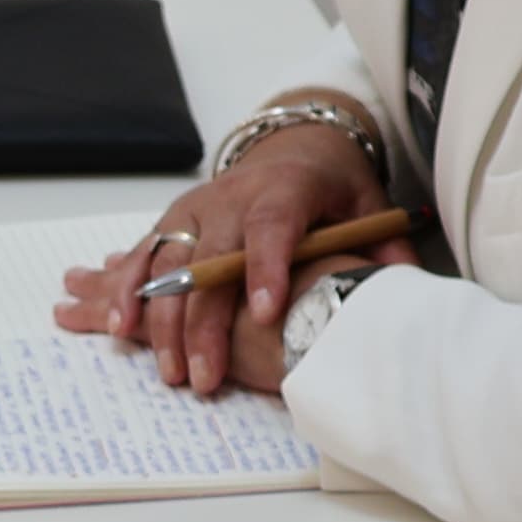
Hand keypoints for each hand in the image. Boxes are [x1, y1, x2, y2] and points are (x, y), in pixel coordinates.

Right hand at [51, 123, 405, 396]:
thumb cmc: (335, 188)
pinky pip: (144, 256)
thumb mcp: (371, 208)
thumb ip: (384, 250)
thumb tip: (404, 289)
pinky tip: (118, 327)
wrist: (297, 144)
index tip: (267, 314)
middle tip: (207, 377)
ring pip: (169, 263)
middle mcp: (233, 197)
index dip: (266, 269)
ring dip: (161, 320)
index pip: (273, 229)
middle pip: (211, 261)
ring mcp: (197, 208)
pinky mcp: (174, 219)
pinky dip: (127, 290)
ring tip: (167, 368)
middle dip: (205, 324)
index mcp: (285, 190)